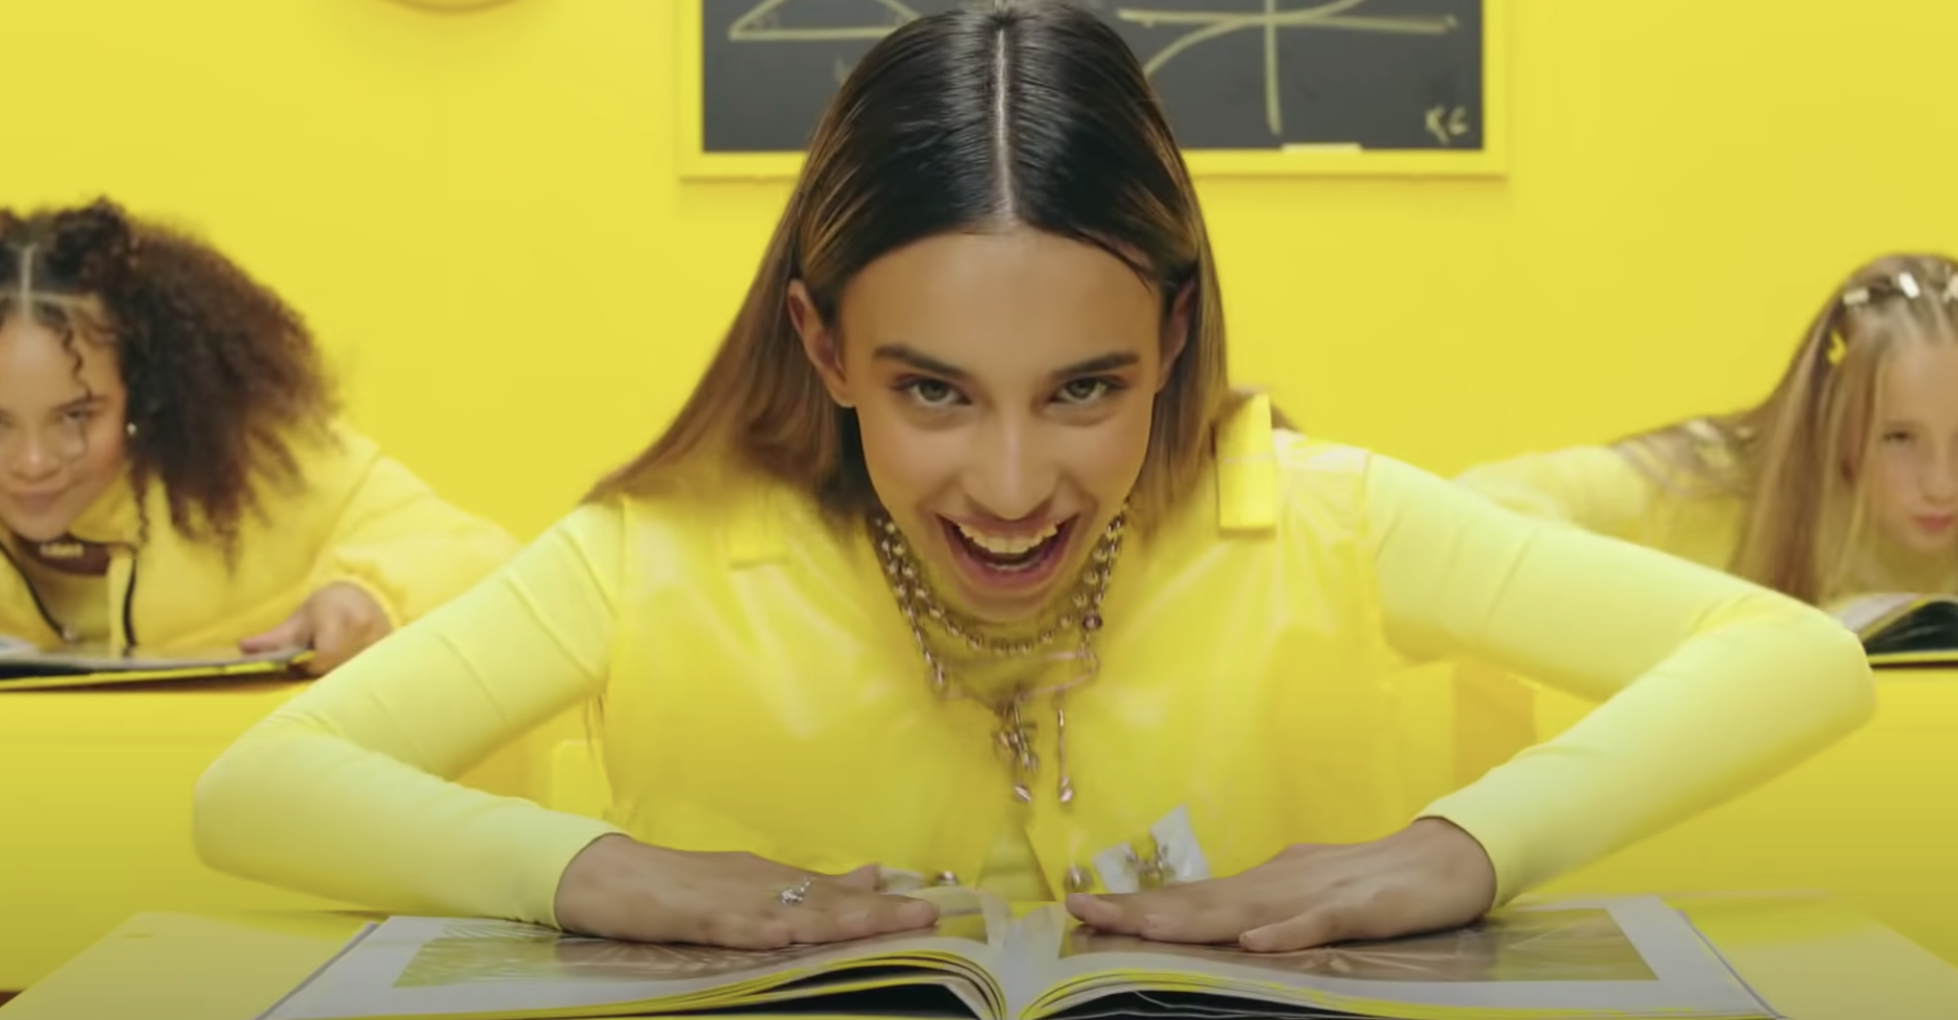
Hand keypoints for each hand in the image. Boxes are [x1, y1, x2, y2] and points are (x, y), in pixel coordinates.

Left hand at [240, 582, 391, 675]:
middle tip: (316, 667)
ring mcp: (382, 641)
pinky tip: (352, 671)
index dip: (310, 665)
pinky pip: (372, 671)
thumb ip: (273, 638)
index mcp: (338, 620)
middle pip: (341, 669)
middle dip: (325, 672)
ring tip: (334, 667)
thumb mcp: (299, 619)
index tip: (301, 663)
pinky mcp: (391, 650)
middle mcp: (363, 631)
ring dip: (343, 675)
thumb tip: (242, 648)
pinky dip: (359, 675)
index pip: (325, 657)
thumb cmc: (328, 606)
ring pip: (357, 673)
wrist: (368, 594)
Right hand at [553, 834, 940, 947]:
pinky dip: (757, 929)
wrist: (603, 874)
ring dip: (834, 918)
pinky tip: (784, 936)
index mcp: (771, 881)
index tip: (930, 911)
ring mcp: (724, 899)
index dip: (881, 906)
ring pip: (786, 911)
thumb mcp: (749, 885)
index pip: (834, 895)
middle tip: (925, 916)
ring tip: (878, 924)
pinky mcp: (690, 916)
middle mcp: (757, 884)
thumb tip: (871, 878)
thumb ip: (807, 888)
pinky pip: (729, 926)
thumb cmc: (678, 887)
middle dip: (875, 912)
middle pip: (823, 902)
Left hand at [1065, 818, 1497, 952]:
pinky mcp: (1357, 909)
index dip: (1138, 905)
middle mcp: (1276, 884)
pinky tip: (1251, 944)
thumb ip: (1264, 910)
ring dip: (1188, 919)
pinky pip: (1315, 924)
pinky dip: (1284, 933)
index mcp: (1263, 885)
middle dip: (1138, 909)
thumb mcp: (1306, 898)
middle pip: (1199, 901)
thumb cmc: (1375, 883)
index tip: (1083, 909)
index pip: (1191, 898)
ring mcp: (1315, 895)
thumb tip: (1222, 925)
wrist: (1446, 858)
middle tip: (1080, 911)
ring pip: (1242, 911)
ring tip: (1137, 926)